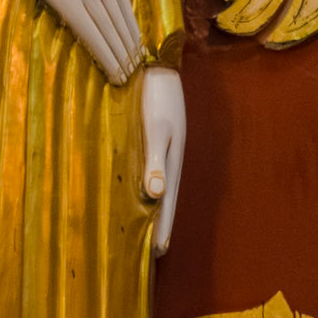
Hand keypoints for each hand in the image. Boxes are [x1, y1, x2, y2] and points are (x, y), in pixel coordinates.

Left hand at [141, 66, 185, 253]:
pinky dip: (151, 190)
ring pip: (161, 188)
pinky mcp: (157, 141)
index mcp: (172, 162)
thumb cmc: (156, 97)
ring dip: (157, 210)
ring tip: (151, 229)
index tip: (159, 251)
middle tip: (157, 250)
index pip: (168, 202)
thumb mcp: (156, 129)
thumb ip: (154, 162)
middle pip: (167, 200)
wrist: (158, 66)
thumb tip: (154, 195)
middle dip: (162, 223)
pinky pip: (155, 174)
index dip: (163, 226)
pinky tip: (144, 194)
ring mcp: (165, 151)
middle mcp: (170, 160)